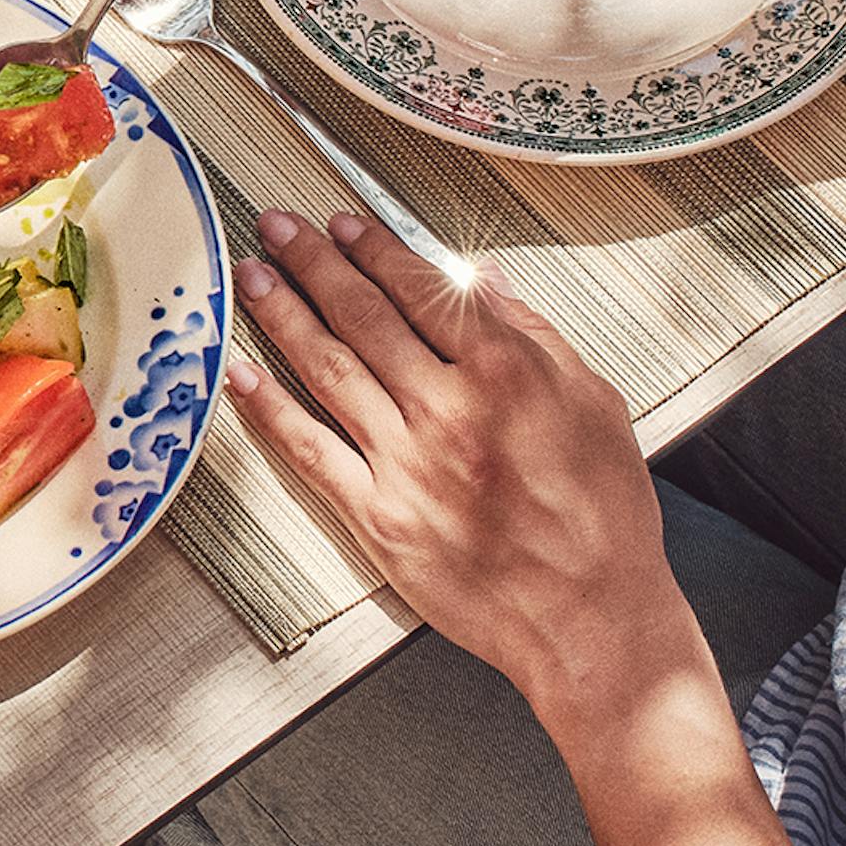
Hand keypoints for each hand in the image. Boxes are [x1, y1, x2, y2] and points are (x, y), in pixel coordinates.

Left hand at [223, 210, 688, 718]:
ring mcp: (407, 464)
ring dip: (283, 315)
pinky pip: (310, 451)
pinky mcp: (379, 517)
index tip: (343, 224)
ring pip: (329, 369)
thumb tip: (485, 280)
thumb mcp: (594, 404)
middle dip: (313, 262)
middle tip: (279, 228)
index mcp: (505, 373)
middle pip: (363, 316)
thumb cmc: (603, 519)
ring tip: (254, 277)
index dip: (373, 248)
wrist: (592, 620)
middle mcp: (449, 411)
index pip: (420, 287)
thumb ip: (535, 335)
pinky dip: (270, 408)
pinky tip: (242, 374)